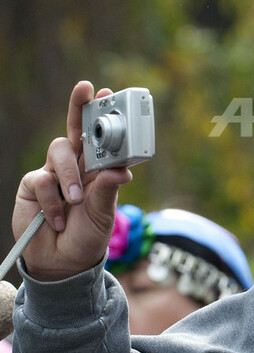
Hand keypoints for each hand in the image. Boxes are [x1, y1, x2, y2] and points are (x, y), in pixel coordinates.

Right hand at [12, 81, 132, 280]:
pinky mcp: (32, 186)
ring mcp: (52, 173)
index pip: (100, 136)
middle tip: (86, 89)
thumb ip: (107, 190)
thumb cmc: (89, 235)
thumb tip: (122, 170)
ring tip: (75, 200)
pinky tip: (57, 219)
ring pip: (59, 152)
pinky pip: (41, 181)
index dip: (100, 113)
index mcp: (98, 168)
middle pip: (74, 129)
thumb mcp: (104, 214)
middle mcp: (76, 165)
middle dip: (79, 106)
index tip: (106, 91)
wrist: (63, 263)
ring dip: (68, 176)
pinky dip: (52, 202)